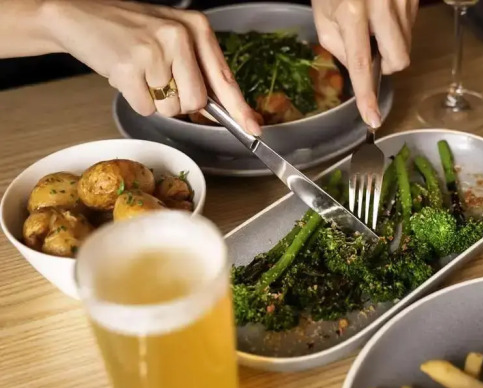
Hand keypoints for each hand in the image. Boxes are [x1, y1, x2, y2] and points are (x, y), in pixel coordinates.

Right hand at [44, 0, 260, 133]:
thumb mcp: (173, 37)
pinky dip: (135, 99)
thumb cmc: (130, 30)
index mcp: (197, 27)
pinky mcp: (130, 67)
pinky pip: (146, 108)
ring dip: (155, 100)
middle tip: (158, 79)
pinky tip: (125, 74)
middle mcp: (180, 36)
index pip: (225, 78)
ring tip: (140, 72)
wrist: (78, 14)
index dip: (240, 109)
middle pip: (196, 102)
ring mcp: (155, 50)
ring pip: (171, 109)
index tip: (254, 128)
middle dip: (178, 101)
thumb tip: (226, 108)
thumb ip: (199, 67)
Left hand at [313, 0, 417, 127]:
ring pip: (407, 43)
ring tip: (374, 23)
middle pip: (399, 59)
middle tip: (372, 51)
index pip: (363, 65)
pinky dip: (398, 27)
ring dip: (392, 43)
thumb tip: (357, 66)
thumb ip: (336, 43)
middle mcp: (382, 5)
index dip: (367, 96)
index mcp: (353, 12)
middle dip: (388, 64)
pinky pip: (411, 25)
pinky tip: (384, 11)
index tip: (372, 119)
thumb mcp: (323, 9)